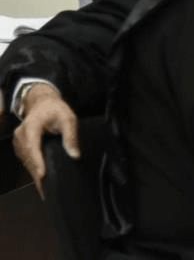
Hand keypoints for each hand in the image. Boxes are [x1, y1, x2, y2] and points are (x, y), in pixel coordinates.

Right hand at [12, 83, 79, 198]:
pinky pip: (26, 160)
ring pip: (26, 161)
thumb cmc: (55, 110)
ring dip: (35, 174)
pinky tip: (41, 180)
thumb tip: (75, 155)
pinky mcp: (21, 147)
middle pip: (28, 158)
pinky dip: (34, 169)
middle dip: (37, 174)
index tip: (42, 175)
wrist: (43, 103)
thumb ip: (71, 136)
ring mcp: (19, 142)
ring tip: (44, 190)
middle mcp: (21, 135)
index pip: (33, 147)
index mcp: (31, 127)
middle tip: (46, 191)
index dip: (37, 162)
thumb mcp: (68, 119)